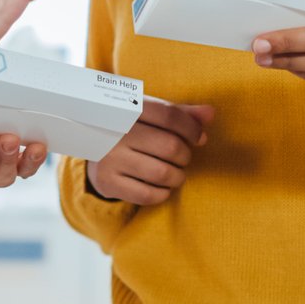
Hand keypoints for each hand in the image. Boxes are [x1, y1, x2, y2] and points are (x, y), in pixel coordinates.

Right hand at [85, 98, 215, 204]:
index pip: (170, 116)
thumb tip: (210, 114)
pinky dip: (163, 194)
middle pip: (170, 146)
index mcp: (128, 108)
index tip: (199, 138)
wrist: (94, 148)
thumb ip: (181, 114)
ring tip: (176, 173)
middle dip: (185, 155)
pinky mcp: (107, 181)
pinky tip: (162, 187)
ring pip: (162, 173)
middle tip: (183, 157)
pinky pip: (148, 195)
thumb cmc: (133, 129)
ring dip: (178, 176)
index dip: (192, 129)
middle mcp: (116, 131)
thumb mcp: (152, 116)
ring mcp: (109, 157)